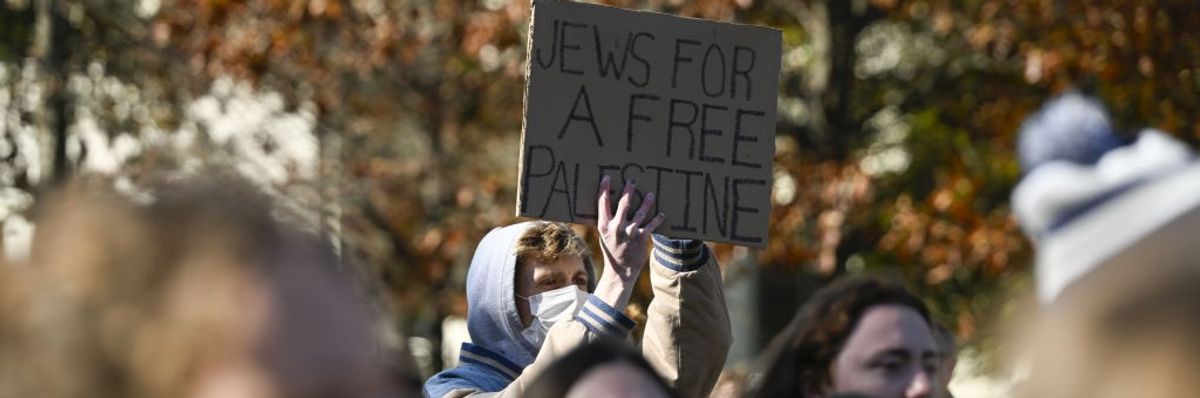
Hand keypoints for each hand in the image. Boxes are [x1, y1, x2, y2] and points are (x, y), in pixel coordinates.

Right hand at [592, 175, 665, 307]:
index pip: (602, 202)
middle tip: (632, 181)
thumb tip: (608, 204)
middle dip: (629, 190)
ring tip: (651, 195)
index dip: (604, 188)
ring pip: (641, 211)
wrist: (620, 270)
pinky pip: (652, 224)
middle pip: (624, 203)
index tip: (607, 177)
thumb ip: (606, 221)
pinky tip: (662, 214)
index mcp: (604, 225)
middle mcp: (616, 227)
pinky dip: (657, 219)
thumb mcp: (604, 235)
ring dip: (647, 201)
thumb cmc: (611, 250)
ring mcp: (630, 232)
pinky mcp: (642, 237)